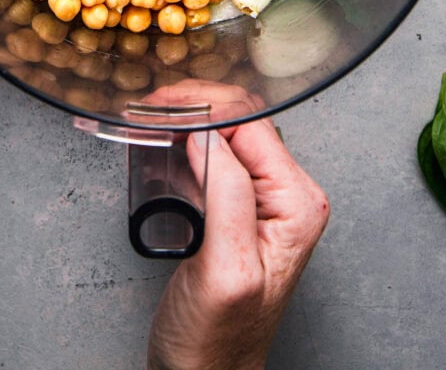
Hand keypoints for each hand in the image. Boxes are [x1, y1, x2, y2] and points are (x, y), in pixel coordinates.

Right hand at [146, 82, 329, 369]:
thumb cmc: (218, 340)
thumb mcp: (224, 268)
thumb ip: (226, 193)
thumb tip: (207, 133)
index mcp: (296, 202)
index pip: (250, 123)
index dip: (203, 106)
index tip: (162, 105)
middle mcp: (286, 195)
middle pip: (240, 120)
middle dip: (193, 105)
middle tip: (150, 108)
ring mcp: (262, 201)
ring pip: (225, 133)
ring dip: (186, 120)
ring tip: (152, 118)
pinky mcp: (237, 209)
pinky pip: (213, 157)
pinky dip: (183, 143)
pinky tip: (161, 144)